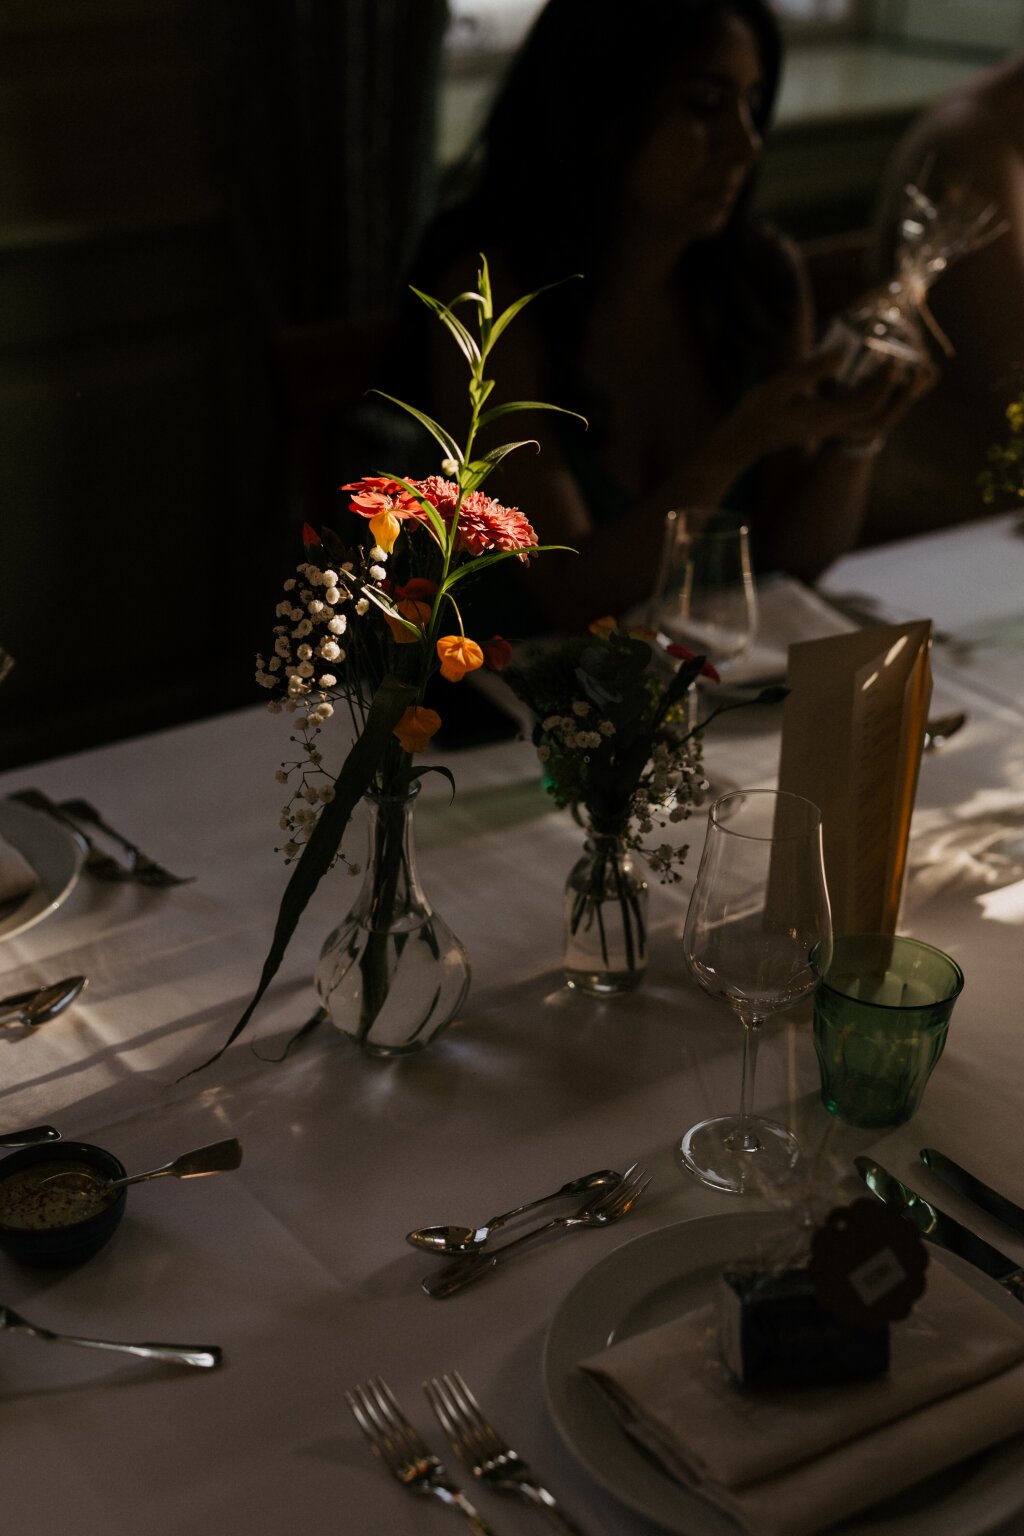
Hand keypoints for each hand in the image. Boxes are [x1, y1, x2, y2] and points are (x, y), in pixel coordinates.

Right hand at [720, 349, 936, 461]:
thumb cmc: (757, 413)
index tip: (896, 358)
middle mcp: (834, 427)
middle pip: (880, 419)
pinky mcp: (828, 426)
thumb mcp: (778, 388)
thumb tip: (842, 354)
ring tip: (912, 379)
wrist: (745, 440)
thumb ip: (810, 371)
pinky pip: (863, 419)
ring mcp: (832, 429)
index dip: (886, 382)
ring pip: (875, 423)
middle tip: (921, 372)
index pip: (867, 403)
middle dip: (903, 398)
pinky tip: (883, 385)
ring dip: (896, 403)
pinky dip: (880, 404)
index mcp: (825, 418)